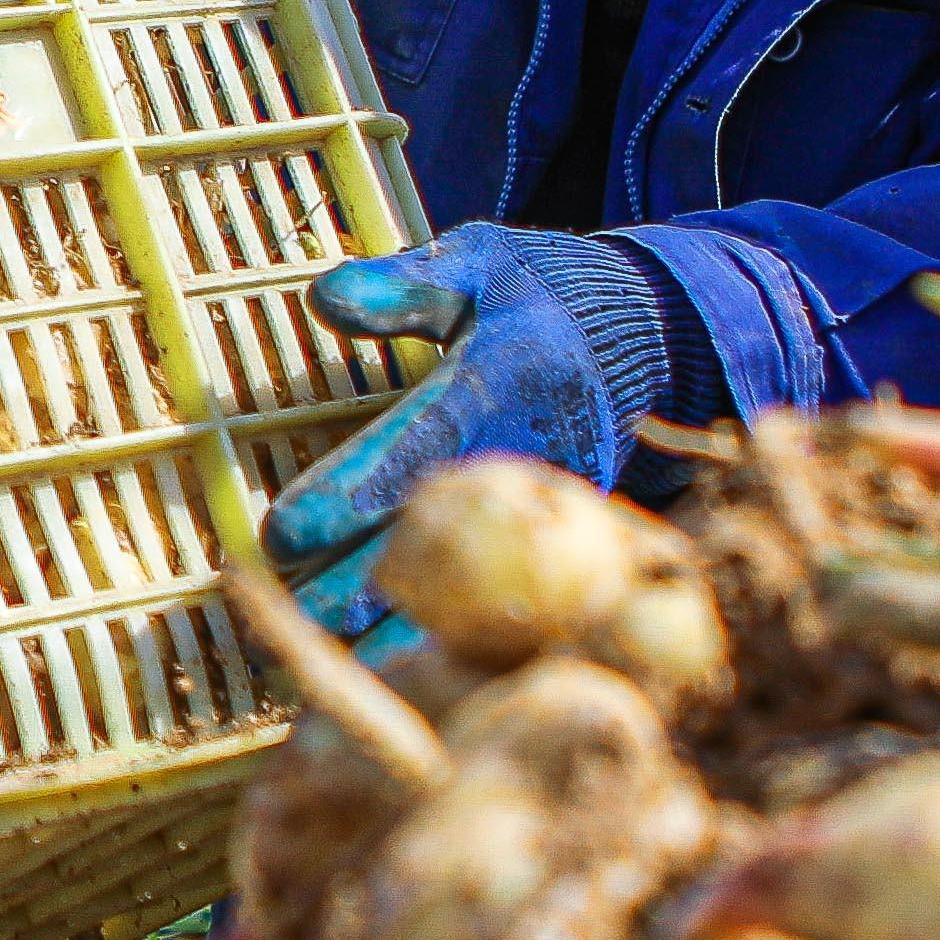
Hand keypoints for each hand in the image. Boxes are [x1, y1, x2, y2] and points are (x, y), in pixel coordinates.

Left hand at [258, 227, 668, 635]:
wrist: (654, 337)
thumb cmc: (541, 296)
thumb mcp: (481, 265)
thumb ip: (409, 284)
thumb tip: (327, 297)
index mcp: (510, 377)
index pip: (422, 441)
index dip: (355, 489)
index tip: (284, 530)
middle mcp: (538, 450)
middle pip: (446, 534)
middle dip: (364, 583)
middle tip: (292, 615)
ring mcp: (561, 504)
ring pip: (481, 584)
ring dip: (402, 629)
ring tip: (324, 661)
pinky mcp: (576, 540)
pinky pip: (510, 599)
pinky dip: (451, 639)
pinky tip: (384, 674)